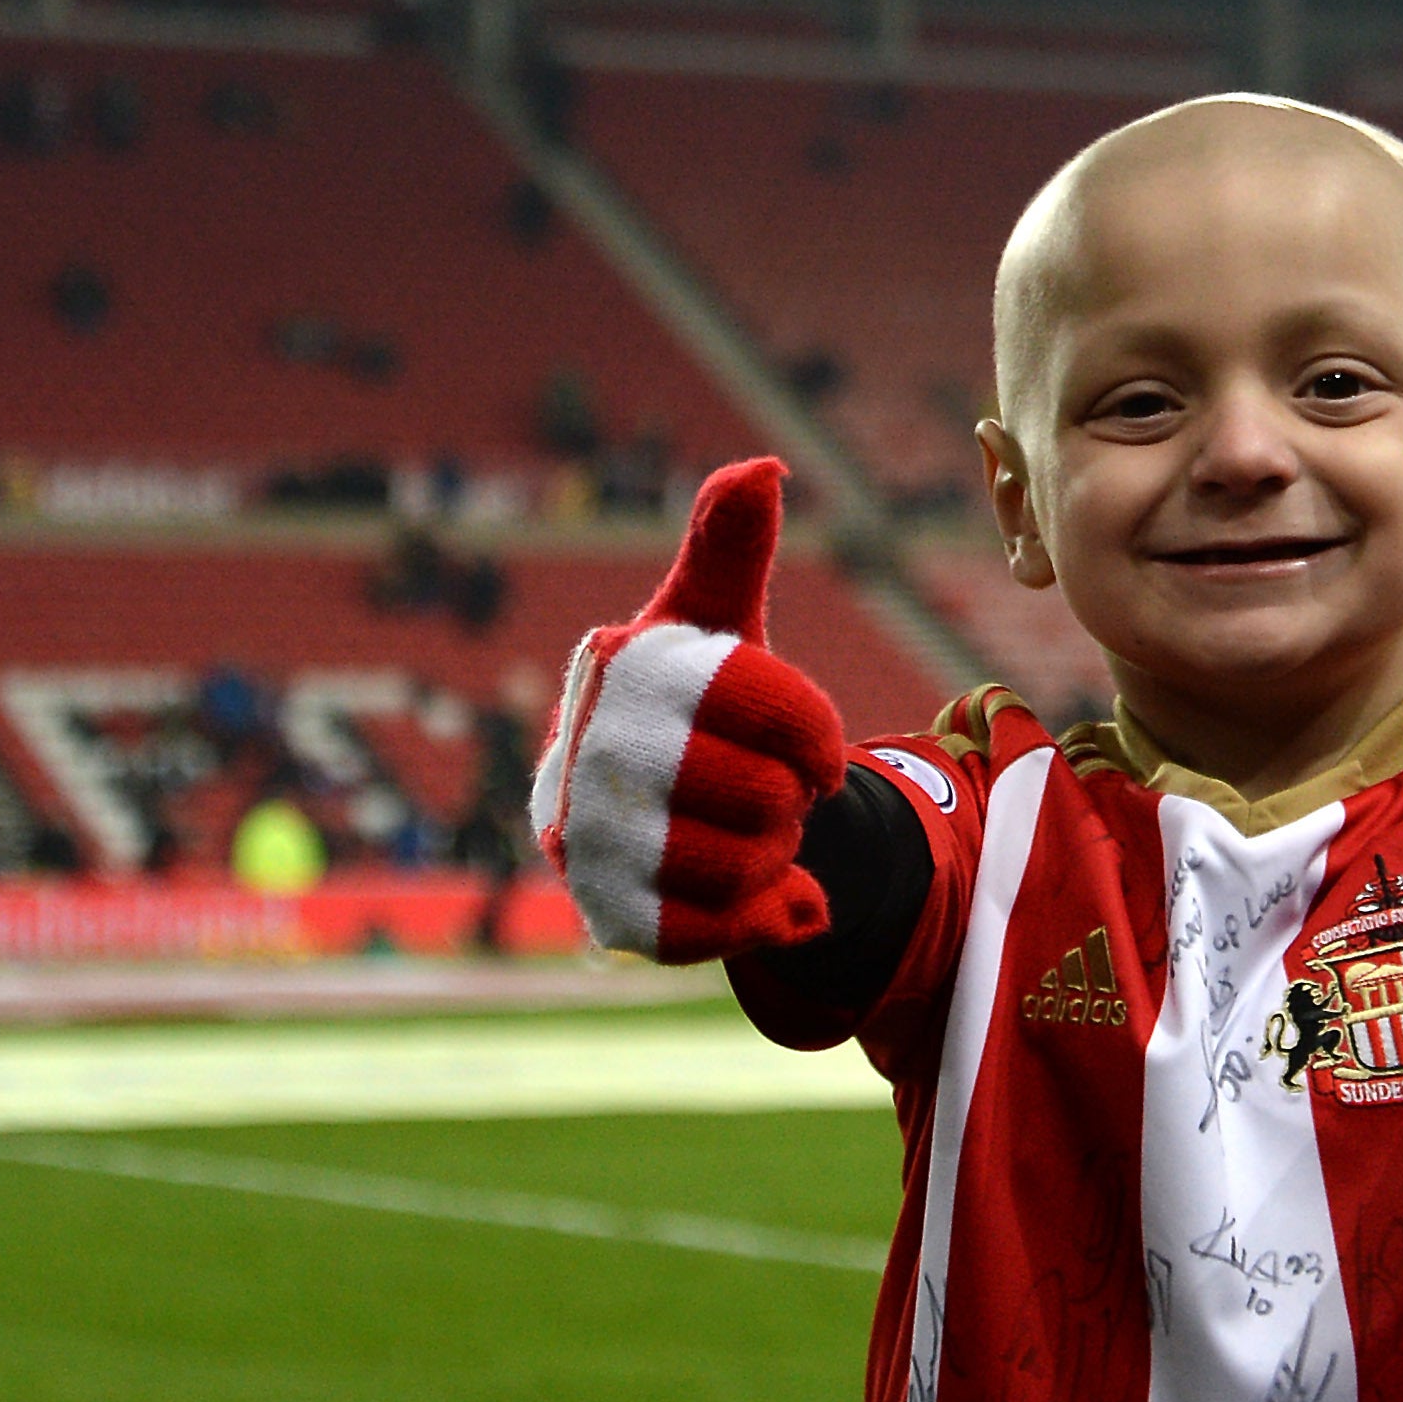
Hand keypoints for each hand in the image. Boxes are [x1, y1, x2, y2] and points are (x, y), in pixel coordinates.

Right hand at [530, 457, 846, 962]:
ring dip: (776, 858)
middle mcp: (587, 747)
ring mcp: (585, 837)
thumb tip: (763, 468)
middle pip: (762, 795)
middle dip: (791, 802)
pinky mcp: (603, 913)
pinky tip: (754, 894)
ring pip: (742, 867)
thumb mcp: (719, 624)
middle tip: (770, 795)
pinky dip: (759, 918)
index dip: (813, 734)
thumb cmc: (697, 705)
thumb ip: (733, 548)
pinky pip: (714, 933)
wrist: (652, 813)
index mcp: (623, 663)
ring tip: (753, 838)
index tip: (816, 752)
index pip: (756, 698)